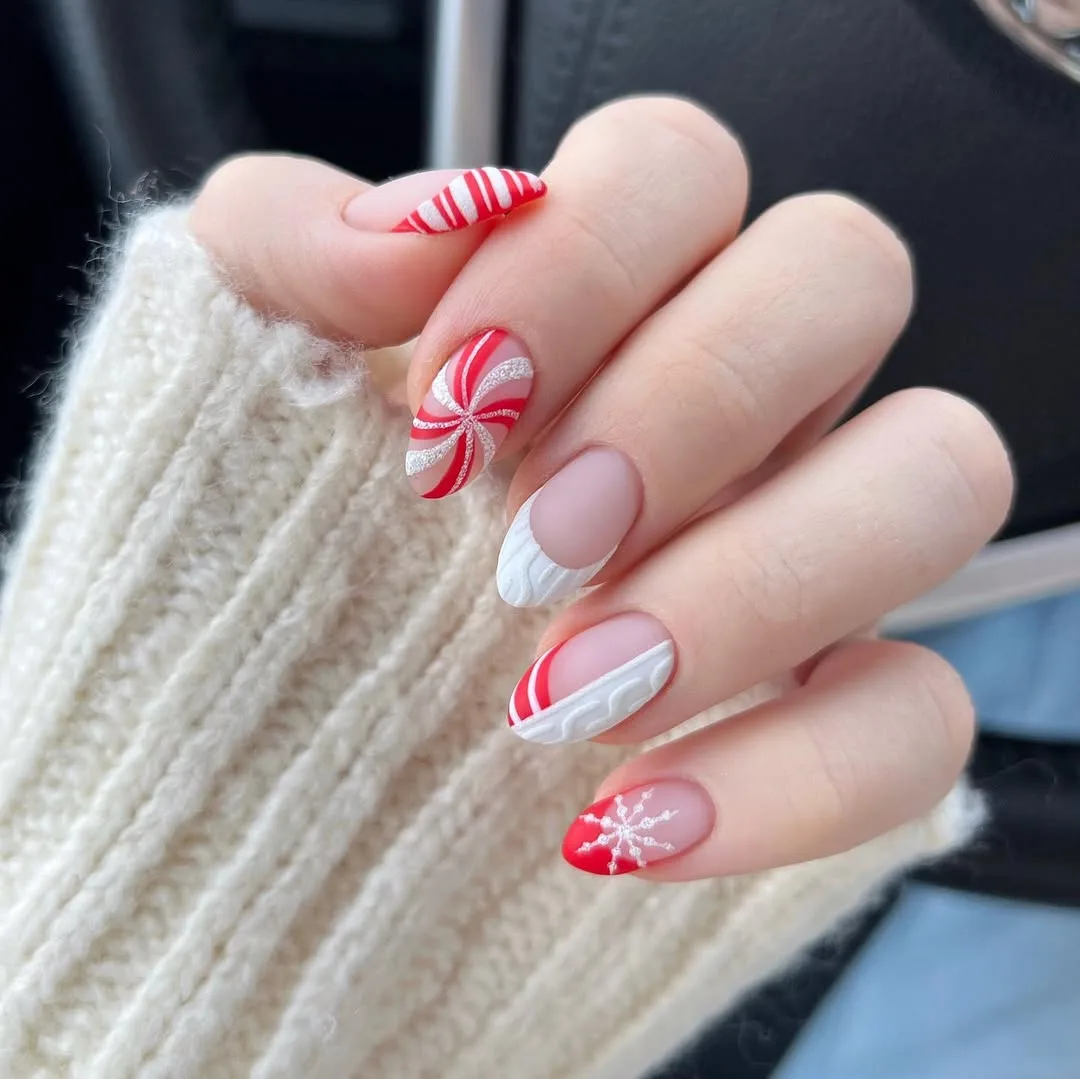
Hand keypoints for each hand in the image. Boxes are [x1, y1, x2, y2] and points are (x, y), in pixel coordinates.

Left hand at [192, 96, 1011, 881]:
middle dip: (688, 405)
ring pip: (936, 476)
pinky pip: (917, 721)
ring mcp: (808, 545)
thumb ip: (289, 244)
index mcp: (615, 289)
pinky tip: (631, 823)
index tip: (452, 409)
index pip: (678, 168)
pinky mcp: (833, 711)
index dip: (581, 262)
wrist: (300, 741)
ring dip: (754, 586)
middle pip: (842, 274)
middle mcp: (740, 395)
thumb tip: (419, 227)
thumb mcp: (244, 369)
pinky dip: (792, 778)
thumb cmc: (285, 543)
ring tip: (572, 692)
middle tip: (534, 550)